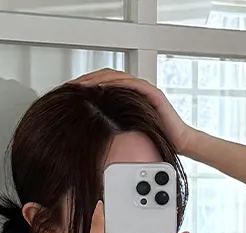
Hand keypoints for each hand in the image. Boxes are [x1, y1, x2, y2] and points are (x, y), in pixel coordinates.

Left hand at [74, 68, 194, 155]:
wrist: (178, 143)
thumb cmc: (154, 139)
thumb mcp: (125, 134)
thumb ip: (111, 127)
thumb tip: (88, 133)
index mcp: (126, 97)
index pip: (101, 84)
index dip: (84, 86)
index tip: (68, 92)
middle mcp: (133, 89)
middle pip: (106, 76)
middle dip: (86, 80)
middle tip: (70, 86)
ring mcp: (143, 89)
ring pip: (116, 77)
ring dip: (97, 79)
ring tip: (83, 85)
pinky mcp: (152, 93)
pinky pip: (132, 83)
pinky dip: (116, 84)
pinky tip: (103, 88)